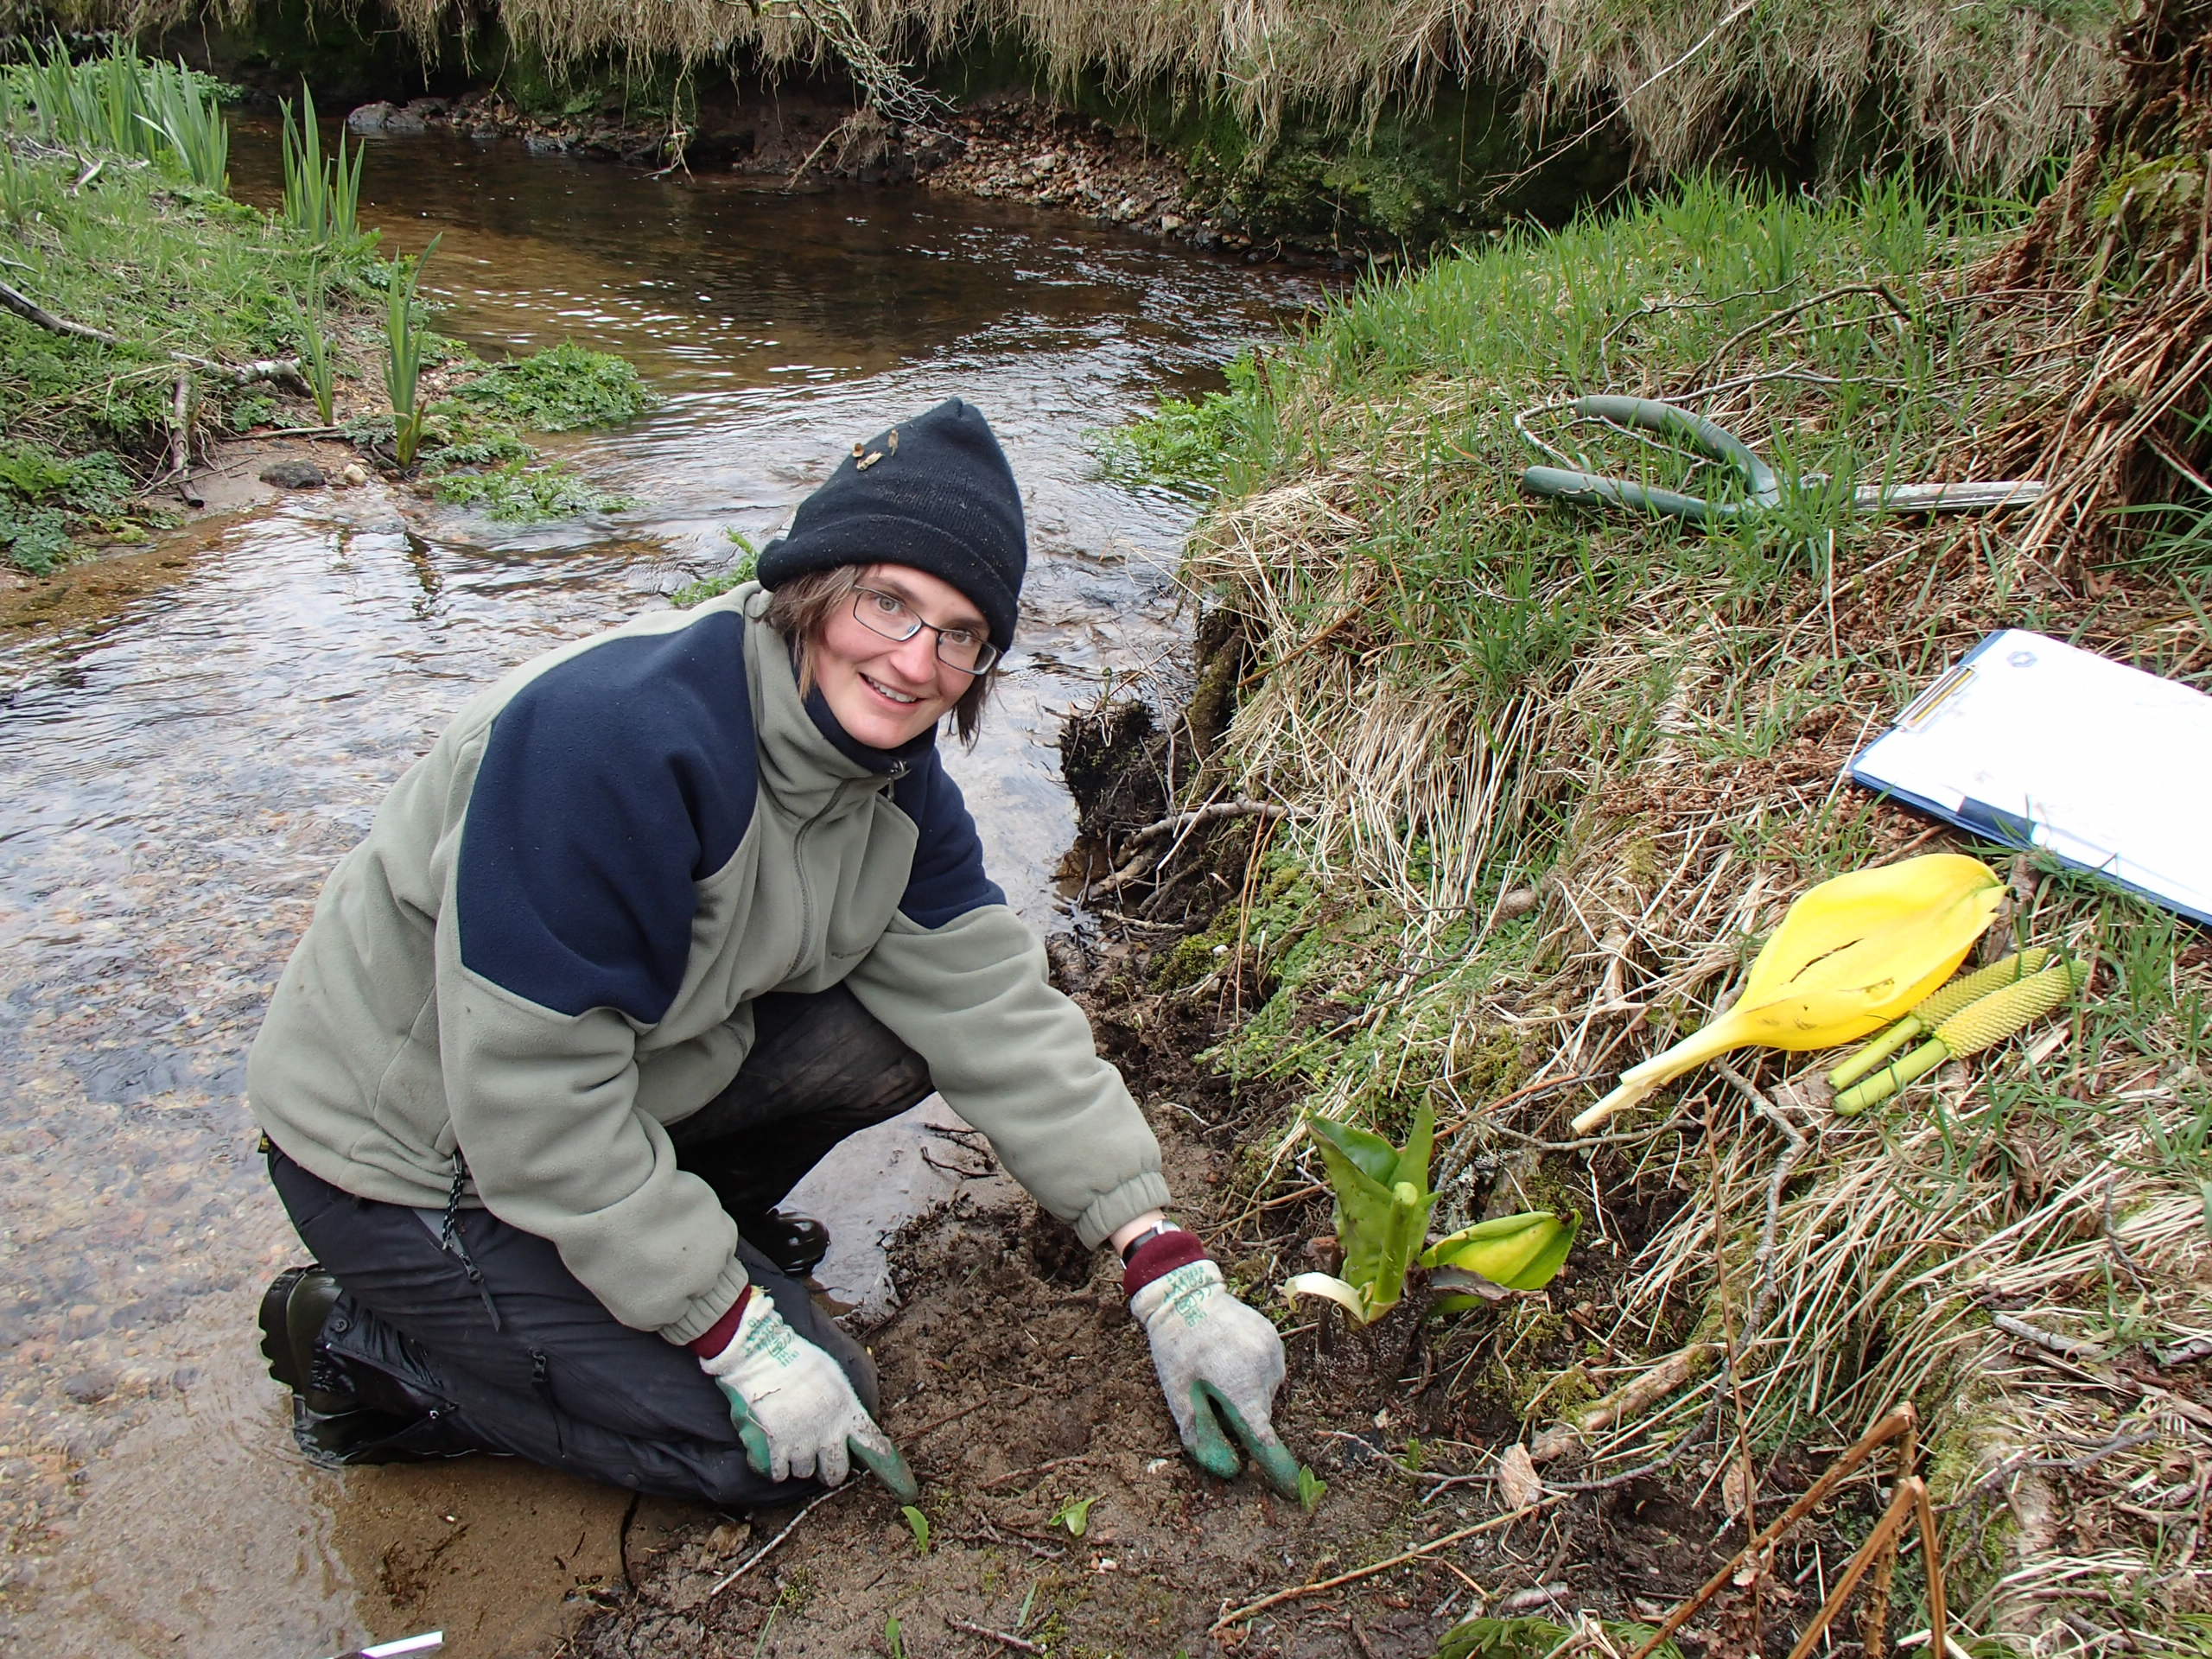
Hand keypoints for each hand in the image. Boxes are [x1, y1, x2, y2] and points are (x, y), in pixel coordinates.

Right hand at [698, 1293, 917, 1500]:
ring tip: (789, 1438)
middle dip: (829, 1469)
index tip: (906, 1492)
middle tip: (820, 1456)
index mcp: (848, 1413)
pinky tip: (772, 1448)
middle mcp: (828, 1434)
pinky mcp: (775, 1448)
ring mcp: (801, 1443)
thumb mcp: (835, 1376)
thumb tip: (847, 1422)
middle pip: (836, 1473)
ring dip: (798, 1462)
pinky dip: (775, 1467)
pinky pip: (778, 1473)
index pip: (874, 1447)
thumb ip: (843, 1403)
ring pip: (804, 1473)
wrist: (764, 1354)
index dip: (892, 1472)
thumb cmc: (799, 1359)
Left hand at [1131, 1258, 1299, 1496]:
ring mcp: (1273, 1351)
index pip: (1264, 1436)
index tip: (1291, 1488)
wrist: (1185, 1293)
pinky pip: (1269, 1371)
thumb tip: (1229, 1470)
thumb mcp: (1178, 1394)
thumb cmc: (1176, 1346)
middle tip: (1210, 1394)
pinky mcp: (1275, 1339)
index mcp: (1240, 1383)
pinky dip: (1253, 1375)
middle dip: (1241, 1417)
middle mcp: (1265, 1368)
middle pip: (1261, 1413)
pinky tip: (1229, 1358)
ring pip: (1266, 1393)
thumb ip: (1201, 1434)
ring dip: (1248, 1394)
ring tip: (1217, 1371)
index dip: (1276, 1465)